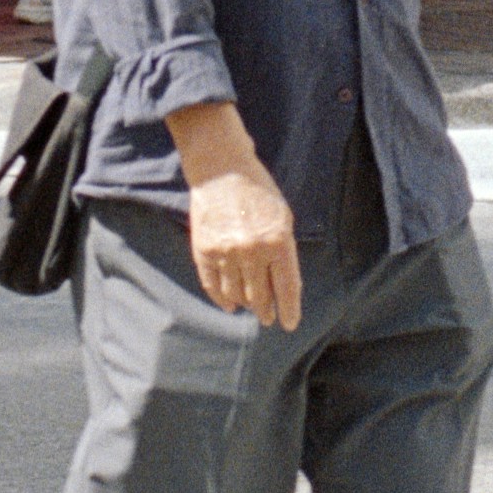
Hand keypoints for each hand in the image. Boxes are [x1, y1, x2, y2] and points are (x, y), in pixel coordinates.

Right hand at [187, 156, 302, 334]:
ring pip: (237, 295)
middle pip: (261, 296)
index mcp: (278, 241)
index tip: (288, 324)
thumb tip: (282, 288)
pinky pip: (213, 286)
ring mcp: (226, 252)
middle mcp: (252, 250)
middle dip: (266, 311)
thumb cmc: (258, 191)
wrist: (221, 169)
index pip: (286, 288)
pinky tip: (229, 304)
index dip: (288, 310)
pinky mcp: (204, 251)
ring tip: (250, 307)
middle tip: (267, 317)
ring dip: (246, 305)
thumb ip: (284, 252)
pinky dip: (222, 299)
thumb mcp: (283, 218)